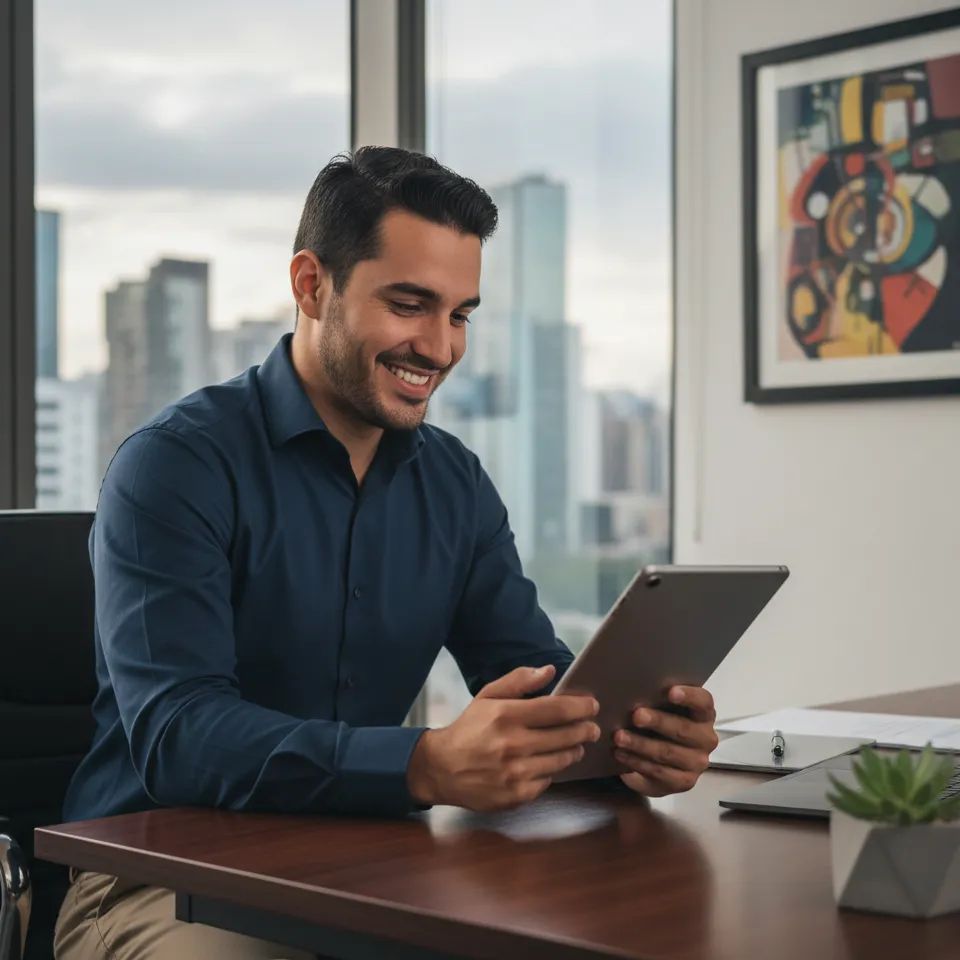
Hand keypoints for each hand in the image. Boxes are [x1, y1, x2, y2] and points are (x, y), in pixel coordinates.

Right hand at [406, 665, 600, 810]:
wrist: (442, 768)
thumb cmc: (469, 729)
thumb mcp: (487, 696)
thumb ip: (519, 681)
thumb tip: (549, 671)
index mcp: (506, 715)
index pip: (557, 709)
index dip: (580, 707)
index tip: (592, 705)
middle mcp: (513, 744)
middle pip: (566, 736)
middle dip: (586, 730)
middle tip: (592, 727)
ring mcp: (516, 773)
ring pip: (562, 760)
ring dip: (574, 750)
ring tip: (575, 744)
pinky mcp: (517, 795)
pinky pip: (548, 781)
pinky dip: (551, 771)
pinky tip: (548, 763)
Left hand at [615, 686, 718, 797]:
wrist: (660, 761)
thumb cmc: (660, 725)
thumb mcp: (661, 710)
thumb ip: (656, 699)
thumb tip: (632, 690)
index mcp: (704, 715)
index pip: (703, 702)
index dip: (689, 696)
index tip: (670, 691)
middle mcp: (706, 739)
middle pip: (683, 729)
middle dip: (657, 721)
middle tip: (636, 716)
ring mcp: (696, 763)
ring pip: (667, 752)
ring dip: (640, 744)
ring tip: (619, 737)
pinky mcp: (683, 782)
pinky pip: (658, 772)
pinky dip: (636, 762)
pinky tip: (620, 754)